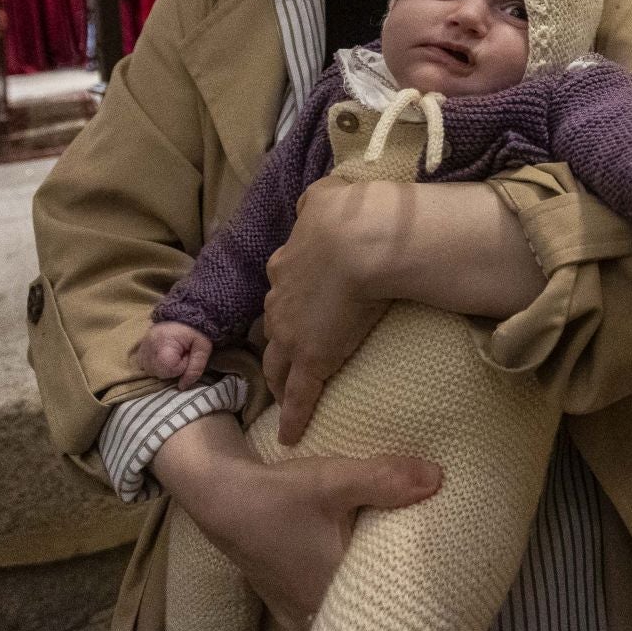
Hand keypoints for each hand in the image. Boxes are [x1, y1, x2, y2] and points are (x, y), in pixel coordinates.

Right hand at [137, 321, 212, 388]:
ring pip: (149, 369)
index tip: (188, 355)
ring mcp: (143, 344)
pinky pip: (143, 363)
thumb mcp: (203, 348)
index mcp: (165, 342)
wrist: (189, 310)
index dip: (181, 367)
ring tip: (173, 354)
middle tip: (182, 354)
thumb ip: (195, 368)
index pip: (167, 369)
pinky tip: (164, 356)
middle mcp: (149, 343)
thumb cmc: (198, 329)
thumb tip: (182, 387)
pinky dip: (153, 363)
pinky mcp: (141, 345)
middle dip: (171, 368)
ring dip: (162, 367)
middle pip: (157, 372)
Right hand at [152, 414, 439, 630]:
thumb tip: (438, 477)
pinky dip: (334, 590)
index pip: (388, 595)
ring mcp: (296, 611)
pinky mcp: (282, 602)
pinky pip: (319, 605)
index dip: (410, 578)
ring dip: (359, 583)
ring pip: (342, 603)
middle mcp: (314, 610)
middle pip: (367, 601)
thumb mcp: (334, 480)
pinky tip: (345, 568)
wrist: (221, 496)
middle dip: (388, 580)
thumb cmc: (279, 494)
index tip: (428, 558)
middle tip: (411, 552)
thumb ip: (385, 479)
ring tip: (384, 557)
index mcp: (333, 590)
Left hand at [261, 176, 397, 445]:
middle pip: (273, 327)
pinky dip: (294, 416)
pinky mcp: (310, 361)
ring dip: (278, 377)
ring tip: (282, 392)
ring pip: (278, 362)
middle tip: (285, 354)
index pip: (282, 288)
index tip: (297, 307)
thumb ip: (318, 201)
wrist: (357, 242)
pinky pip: (299, 395)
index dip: (289, 300)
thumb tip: (320, 198)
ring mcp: (292, 334)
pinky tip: (291, 434)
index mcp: (286, 264)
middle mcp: (281, 301)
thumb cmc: (349, 215)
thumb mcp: (326, 196)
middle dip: (277, 340)